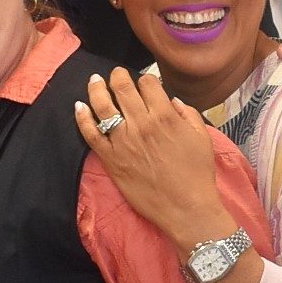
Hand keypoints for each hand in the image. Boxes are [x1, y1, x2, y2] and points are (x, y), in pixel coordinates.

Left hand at [74, 69, 231, 246]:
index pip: (148, 83)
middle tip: (116, 75)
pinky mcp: (111, 159)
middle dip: (118, 76)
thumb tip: (172, 101)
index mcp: (165, 116)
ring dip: (96, 88)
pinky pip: (91, 133)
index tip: (145, 82)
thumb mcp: (202, 137)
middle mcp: (141, 124)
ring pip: (102, 105)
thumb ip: (188, 113)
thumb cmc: (197, 175)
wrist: (185, 207)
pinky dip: (82, 117)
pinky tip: (79, 106)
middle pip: (122, 87)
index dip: (146, 78)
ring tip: (95, 81)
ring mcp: (122, 141)